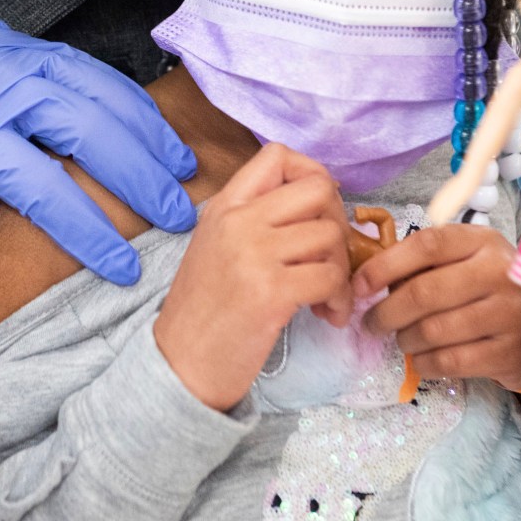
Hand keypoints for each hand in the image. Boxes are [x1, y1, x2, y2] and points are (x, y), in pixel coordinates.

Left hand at [0, 0, 196, 287]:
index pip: (47, 191)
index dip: (91, 236)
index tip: (123, 268)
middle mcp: (0, 86)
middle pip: (92, 133)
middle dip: (142, 178)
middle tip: (179, 215)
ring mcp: (10, 56)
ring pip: (98, 90)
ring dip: (144, 130)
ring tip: (179, 166)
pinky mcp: (11, 42)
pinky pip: (81, 65)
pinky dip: (119, 93)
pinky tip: (138, 117)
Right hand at [154, 144, 352, 410]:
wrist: (179, 365)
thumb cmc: (202, 313)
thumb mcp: (217, 248)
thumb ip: (255, 221)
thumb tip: (318, 209)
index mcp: (224, 208)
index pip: (278, 155)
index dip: (312, 175)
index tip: (315, 212)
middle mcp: (237, 221)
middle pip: (319, 188)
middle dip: (338, 222)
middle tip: (328, 256)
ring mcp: (253, 255)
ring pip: (332, 236)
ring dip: (341, 270)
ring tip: (326, 297)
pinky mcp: (271, 292)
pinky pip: (332, 277)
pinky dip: (341, 300)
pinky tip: (328, 316)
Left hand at [355, 224, 520, 392]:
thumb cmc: (481, 287)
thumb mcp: (460, 262)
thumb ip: (419, 265)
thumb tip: (363, 282)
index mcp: (481, 242)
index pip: (426, 246)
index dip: (383, 267)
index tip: (357, 287)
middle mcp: (499, 273)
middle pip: (423, 293)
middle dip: (384, 313)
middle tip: (370, 324)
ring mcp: (508, 314)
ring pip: (431, 331)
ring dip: (404, 339)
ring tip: (402, 338)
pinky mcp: (507, 352)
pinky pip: (447, 362)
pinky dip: (423, 363)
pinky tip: (422, 358)